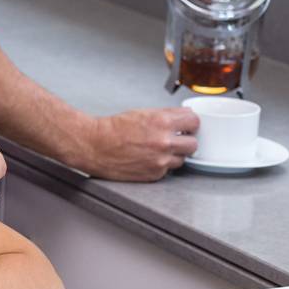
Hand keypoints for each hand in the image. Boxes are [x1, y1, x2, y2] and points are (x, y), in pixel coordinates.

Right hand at [83, 108, 199, 180]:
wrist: (94, 146)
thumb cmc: (112, 129)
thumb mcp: (141, 113)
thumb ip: (165, 116)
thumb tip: (183, 117)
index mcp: (161, 121)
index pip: (194, 121)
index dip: (189, 123)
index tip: (187, 125)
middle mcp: (164, 142)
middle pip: (193, 143)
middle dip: (185, 140)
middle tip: (176, 138)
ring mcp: (160, 160)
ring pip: (183, 158)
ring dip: (175, 154)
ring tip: (159, 149)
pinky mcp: (155, 174)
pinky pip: (168, 169)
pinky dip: (162, 164)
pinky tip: (150, 157)